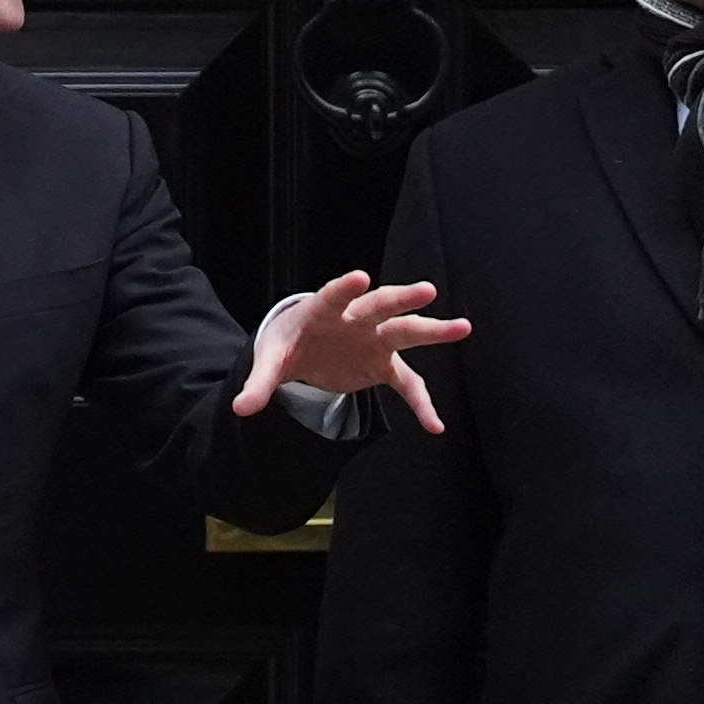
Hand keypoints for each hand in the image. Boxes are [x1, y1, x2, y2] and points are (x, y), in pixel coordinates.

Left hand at [234, 271, 472, 434]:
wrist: (303, 346)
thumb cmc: (287, 344)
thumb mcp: (270, 361)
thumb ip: (259, 384)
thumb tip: (240, 409)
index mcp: (323, 310)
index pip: (334, 295)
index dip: (345, 288)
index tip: (361, 278)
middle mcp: (355, 319)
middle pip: (381, 306)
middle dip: (402, 299)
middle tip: (426, 291)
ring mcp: (374, 340)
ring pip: (406, 332)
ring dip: (433, 331)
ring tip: (463, 327)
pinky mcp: (383, 364)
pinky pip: (407, 384)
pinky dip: (420, 403)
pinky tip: (434, 425)